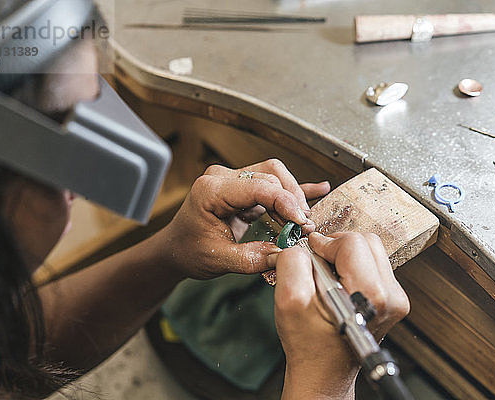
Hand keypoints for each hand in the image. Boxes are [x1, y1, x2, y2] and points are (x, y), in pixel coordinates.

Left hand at [158, 159, 329, 278]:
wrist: (176, 248)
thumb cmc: (189, 250)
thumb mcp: (218, 259)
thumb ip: (251, 259)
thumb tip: (284, 255)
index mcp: (211, 189)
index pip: (258, 187)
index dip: (285, 203)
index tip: (301, 222)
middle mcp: (223, 177)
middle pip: (271, 176)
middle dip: (292, 201)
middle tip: (304, 228)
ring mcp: (234, 179)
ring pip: (275, 176)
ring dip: (293, 197)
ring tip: (303, 222)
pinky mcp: (244, 187)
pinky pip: (273, 184)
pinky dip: (294, 189)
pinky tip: (318, 189)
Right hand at [274, 232, 409, 398]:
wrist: (324, 370)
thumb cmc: (310, 344)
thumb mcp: (289, 301)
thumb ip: (292, 264)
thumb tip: (302, 244)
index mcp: (370, 296)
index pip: (351, 243)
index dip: (324, 244)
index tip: (310, 254)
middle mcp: (390, 296)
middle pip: (365, 242)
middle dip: (336, 248)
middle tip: (318, 267)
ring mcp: (394, 298)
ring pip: (370, 250)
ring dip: (343, 256)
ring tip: (327, 279)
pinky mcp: (391, 297)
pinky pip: (372, 263)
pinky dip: (351, 266)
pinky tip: (337, 285)